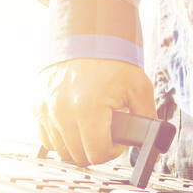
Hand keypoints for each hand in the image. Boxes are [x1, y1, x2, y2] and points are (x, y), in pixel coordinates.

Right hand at [34, 59, 155, 164]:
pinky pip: (46, 137)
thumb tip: (155, 147)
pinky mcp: (36, 106)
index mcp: (86, 109)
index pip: (97, 154)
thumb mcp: (139, 88)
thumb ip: (148, 120)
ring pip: (61, 151)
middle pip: (79, 156)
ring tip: (91, 128)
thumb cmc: (113, 61)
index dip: (112, 150)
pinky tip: (74, 126)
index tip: (116, 140)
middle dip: (96, 148)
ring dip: (78, 145)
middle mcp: (62, 112)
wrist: (87, 36)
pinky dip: (60, 138)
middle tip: (106, 134)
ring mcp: (46, 109)